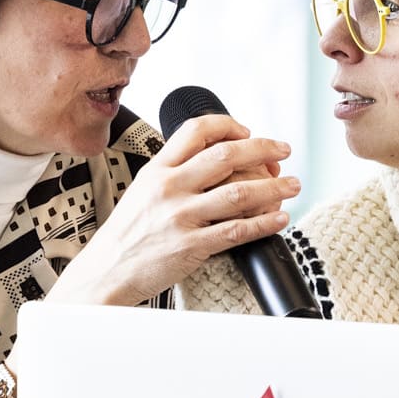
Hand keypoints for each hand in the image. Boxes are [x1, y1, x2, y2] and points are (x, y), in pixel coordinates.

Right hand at [49, 113, 299, 306]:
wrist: (106, 271)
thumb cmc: (126, 234)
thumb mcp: (141, 190)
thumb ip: (172, 173)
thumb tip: (212, 160)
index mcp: (157, 169)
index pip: (197, 130)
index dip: (229, 126)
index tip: (248, 132)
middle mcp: (170, 188)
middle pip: (227, 155)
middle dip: (263, 150)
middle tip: (283, 151)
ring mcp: (181, 216)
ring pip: (240, 192)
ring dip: (274, 187)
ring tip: (292, 185)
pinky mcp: (191, 246)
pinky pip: (237, 230)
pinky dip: (264, 223)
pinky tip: (279, 218)